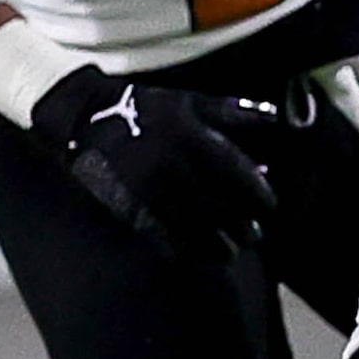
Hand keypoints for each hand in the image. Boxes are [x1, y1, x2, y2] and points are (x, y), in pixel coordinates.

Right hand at [29, 66, 275, 259]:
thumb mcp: (191, 102)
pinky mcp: (130, 209)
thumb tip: (275, 118)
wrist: (84, 117)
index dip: (261, 198)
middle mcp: (175, 168)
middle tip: (254, 233)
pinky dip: (192, 251)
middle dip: (245, 226)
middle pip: (224, 210)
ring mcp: (151, 191)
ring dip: (223, 245)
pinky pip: (168, 239)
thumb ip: (234, 112)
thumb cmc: (147, 109)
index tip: (268, 207)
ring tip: (233, 249)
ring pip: (200, 231)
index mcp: (194, 140)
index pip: (241, 179)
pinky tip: (205, 255)